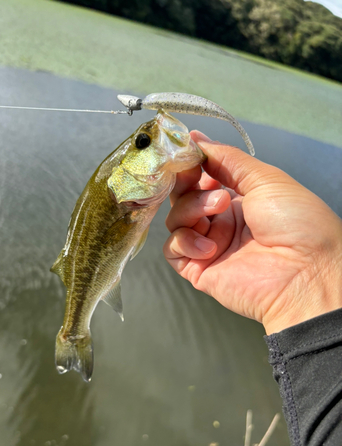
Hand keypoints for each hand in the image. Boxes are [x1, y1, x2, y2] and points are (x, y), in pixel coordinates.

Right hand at [163, 131, 341, 333]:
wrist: (307, 272)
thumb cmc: (297, 222)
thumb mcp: (265, 179)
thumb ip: (227, 159)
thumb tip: (196, 138)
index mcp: (238, 199)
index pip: (201, 178)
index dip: (191, 165)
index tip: (187, 154)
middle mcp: (221, 221)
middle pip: (183, 195)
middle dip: (187, 183)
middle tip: (198, 178)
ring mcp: (209, 245)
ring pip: (175, 218)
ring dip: (192, 208)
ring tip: (219, 209)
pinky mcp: (199, 269)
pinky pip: (173, 249)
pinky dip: (185, 241)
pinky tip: (210, 246)